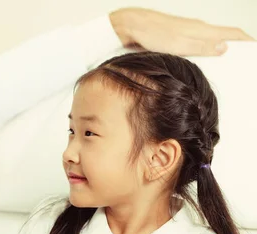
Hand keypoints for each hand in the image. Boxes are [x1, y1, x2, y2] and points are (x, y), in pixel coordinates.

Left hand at [110, 7, 253, 55]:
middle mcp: (198, 29)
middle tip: (243, 62)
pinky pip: (198, 44)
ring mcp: (188, 32)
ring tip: (227, 64)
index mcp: (202, 30)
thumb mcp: (179, 44)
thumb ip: (202, 46)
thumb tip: (225, 47)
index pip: (232, 34)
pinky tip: (203, 61)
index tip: (254, 50)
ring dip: (221, 50)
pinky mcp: (178, 37)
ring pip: (211, 40)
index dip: (246, 41)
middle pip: (224, 37)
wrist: (132, 26)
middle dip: (236, 48)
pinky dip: (206, 51)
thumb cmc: (152, 34)